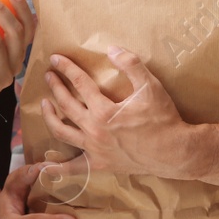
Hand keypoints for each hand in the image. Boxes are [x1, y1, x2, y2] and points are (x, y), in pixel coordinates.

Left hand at [38, 47, 195, 183]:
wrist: (175, 152)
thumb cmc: (163, 119)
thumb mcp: (151, 86)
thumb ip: (131, 65)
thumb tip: (111, 49)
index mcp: (104, 110)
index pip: (79, 83)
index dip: (66, 68)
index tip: (56, 58)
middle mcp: (94, 130)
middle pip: (66, 104)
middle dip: (55, 87)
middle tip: (49, 76)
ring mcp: (94, 149)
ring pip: (62, 132)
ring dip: (50, 116)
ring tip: (44, 105)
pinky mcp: (99, 165)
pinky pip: (73, 169)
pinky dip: (56, 169)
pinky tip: (43, 168)